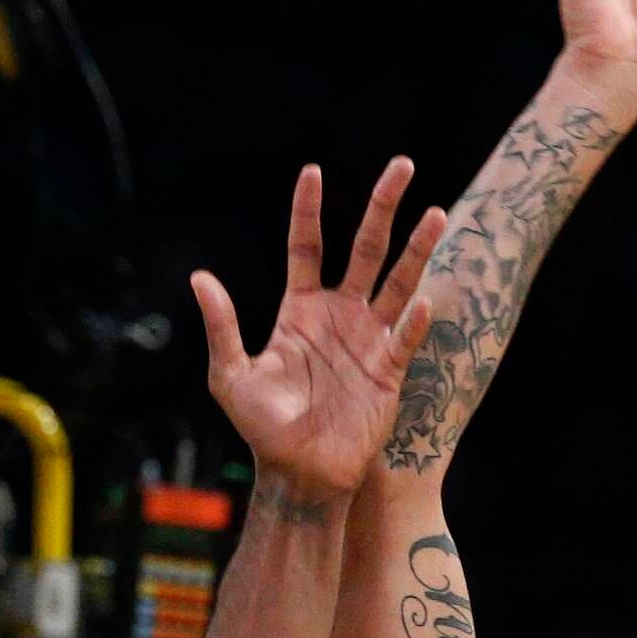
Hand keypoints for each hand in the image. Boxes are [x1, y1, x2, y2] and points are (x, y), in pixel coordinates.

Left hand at [193, 160, 438, 498]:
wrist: (299, 472)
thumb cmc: (262, 427)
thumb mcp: (230, 376)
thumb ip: (222, 326)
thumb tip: (200, 278)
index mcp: (300, 309)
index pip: (307, 246)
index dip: (309, 210)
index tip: (313, 171)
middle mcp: (339, 314)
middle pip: (365, 248)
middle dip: (383, 207)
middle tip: (402, 165)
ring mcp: (368, 338)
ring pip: (398, 281)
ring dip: (417, 249)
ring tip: (436, 213)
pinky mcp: (390, 369)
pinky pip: (406, 337)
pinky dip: (414, 319)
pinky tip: (422, 299)